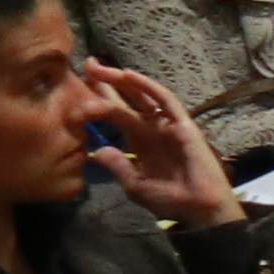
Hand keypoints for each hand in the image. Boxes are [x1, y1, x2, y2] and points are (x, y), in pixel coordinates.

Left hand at [76, 66, 238, 227]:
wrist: (199, 208)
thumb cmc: (169, 199)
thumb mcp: (134, 184)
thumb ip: (117, 166)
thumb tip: (97, 150)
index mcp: (136, 141)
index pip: (112, 114)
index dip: (95, 101)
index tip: (73, 93)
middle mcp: (149, 128)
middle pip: (124, 99)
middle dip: (105, 83)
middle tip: (87, 65)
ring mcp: (165, 124)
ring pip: (141, 95)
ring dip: (121, 80)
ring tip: (100, 67)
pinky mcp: (182, 123)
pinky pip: (164, 100)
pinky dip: (147, 87)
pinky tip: (129, 76)